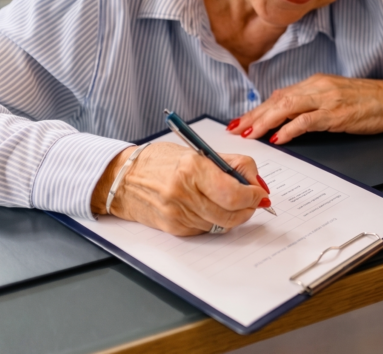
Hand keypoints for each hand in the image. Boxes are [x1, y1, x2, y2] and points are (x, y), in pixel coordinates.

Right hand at [91, 143, 269, 235]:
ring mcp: (177, 214)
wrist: (122, 179)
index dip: (253, 195)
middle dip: (249, 208)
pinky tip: (209, 207)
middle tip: (254, 200)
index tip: (260, 192)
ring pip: (222, 224)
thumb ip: (232, 165)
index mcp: (192, 168)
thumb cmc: (161, 161)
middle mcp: (183, 193)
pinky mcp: (173, 229)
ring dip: (234, 215)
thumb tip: (258, 183)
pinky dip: (215, 221)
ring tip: (232, 201)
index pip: (234, 192)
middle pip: (231, 213)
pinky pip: (206, 229)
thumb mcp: (198, 152)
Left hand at [229, 74, 382, 143]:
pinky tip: (279, 138)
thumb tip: (289, 120)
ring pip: (287, 107)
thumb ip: (313, 105)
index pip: (281, 95)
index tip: (242, 121)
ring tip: (250, 134)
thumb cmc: (371, 102)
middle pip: (278, 100)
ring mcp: (328, 99)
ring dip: (265, 121)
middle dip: (254, 116)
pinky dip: (290, 129)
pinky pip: (308, 120)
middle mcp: (319, 87)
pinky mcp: (338, 113)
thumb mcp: (337, 98)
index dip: (259, 108)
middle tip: (236, 129)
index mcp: (317, 83)